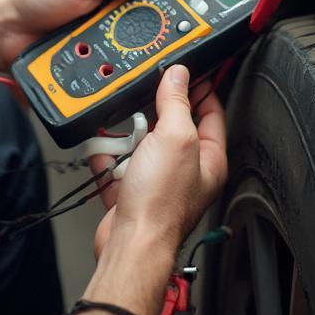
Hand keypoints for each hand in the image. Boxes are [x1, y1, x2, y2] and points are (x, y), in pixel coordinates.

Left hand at [0, 0, 150, 68]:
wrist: (5, 30)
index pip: (143, 6)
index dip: (157, 14)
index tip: (169, 20)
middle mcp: (106, 26)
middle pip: (137, 39)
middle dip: (138, 43)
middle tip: (133, 40)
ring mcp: (96, 51)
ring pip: (122, 64)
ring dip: (117, 62)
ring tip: (106, 55)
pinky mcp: (86, 74)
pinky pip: (102, 81)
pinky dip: (101, 79)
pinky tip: (96, 73)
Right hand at [89, 66, 226, 260]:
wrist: (130, 244)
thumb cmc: (160, 204)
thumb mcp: (174, 137)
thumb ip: (176, 102)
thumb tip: (178, 75)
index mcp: (207, 158)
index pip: (211, 112)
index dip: (199, 88)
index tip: (184, 70)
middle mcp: (186, 171)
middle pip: (171, 125)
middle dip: (152, 115)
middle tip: (144, 105)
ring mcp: (157, 181)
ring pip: (141, 143)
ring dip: (126, 138)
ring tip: (123, 138)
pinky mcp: (132, 191)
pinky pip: (117, 163)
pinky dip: (107, 157)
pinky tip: (103, 152)